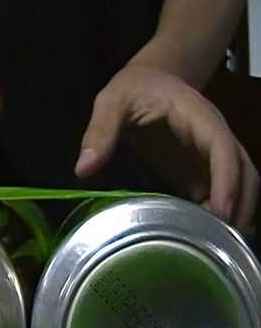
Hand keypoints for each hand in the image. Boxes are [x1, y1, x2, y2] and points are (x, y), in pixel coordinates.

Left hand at [75, 65, 258, 230]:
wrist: (150, 80)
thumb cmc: (134, 88)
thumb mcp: (112, 101)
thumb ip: (100, 131)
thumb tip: (83, 169)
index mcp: (197, 116)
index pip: (221, 147)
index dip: (226, 179)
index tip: (222, 210)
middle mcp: (212, 136)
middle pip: (244, 171)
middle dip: (242, 204)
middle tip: (225, 243)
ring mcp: (207, 155)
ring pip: (238, 184)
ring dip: (234, 212)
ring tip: (218, 247)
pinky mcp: (198, 169)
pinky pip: (215, 193)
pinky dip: (214, 214)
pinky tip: (202, 238)